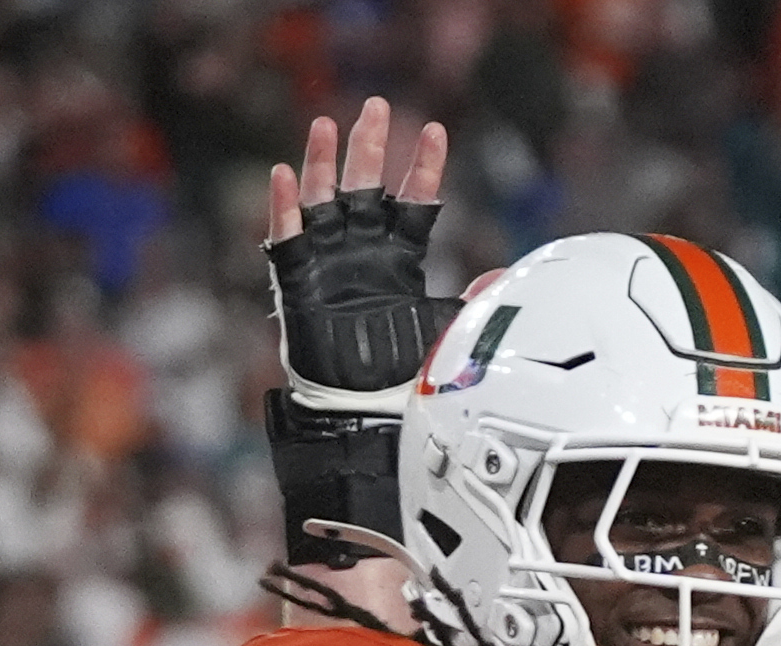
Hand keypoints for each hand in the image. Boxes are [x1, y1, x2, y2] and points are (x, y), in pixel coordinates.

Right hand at [263, 99, 449, 395]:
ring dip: (324, 162)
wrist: (362, 404)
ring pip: (323, 199)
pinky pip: (288, 237)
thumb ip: (469, 301)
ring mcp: (328, 259)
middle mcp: (361, 247)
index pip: (412, 199)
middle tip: (376, 106)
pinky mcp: (299, 279)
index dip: (422, 167)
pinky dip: (284, 208)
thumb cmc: (401, 368)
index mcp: (398, 253)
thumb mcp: (443, 328)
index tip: (435, 131)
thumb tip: (498, 279)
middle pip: (365, 185)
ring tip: (327, 125)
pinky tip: (283, 175)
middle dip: (370, 146)